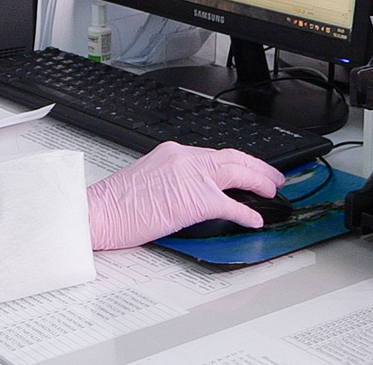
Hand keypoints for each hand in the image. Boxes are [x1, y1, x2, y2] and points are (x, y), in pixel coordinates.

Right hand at [85, 142, 284, 249]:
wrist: (99, 213)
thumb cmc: (117, 204)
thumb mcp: (150, 179)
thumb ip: (176, 178)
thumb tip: (197, 193)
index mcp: (173, 151)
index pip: (215, 153)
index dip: (237, 162)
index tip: (248, 169)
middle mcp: (184, 157)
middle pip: (233, 157)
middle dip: (258, 167)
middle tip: (273, 177)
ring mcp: (191, 175)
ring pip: (238, 173)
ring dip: (259, 182)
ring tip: (271, 192)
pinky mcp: (194, 199)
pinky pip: (230, 205)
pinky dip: (246, 212)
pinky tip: (253, 219)